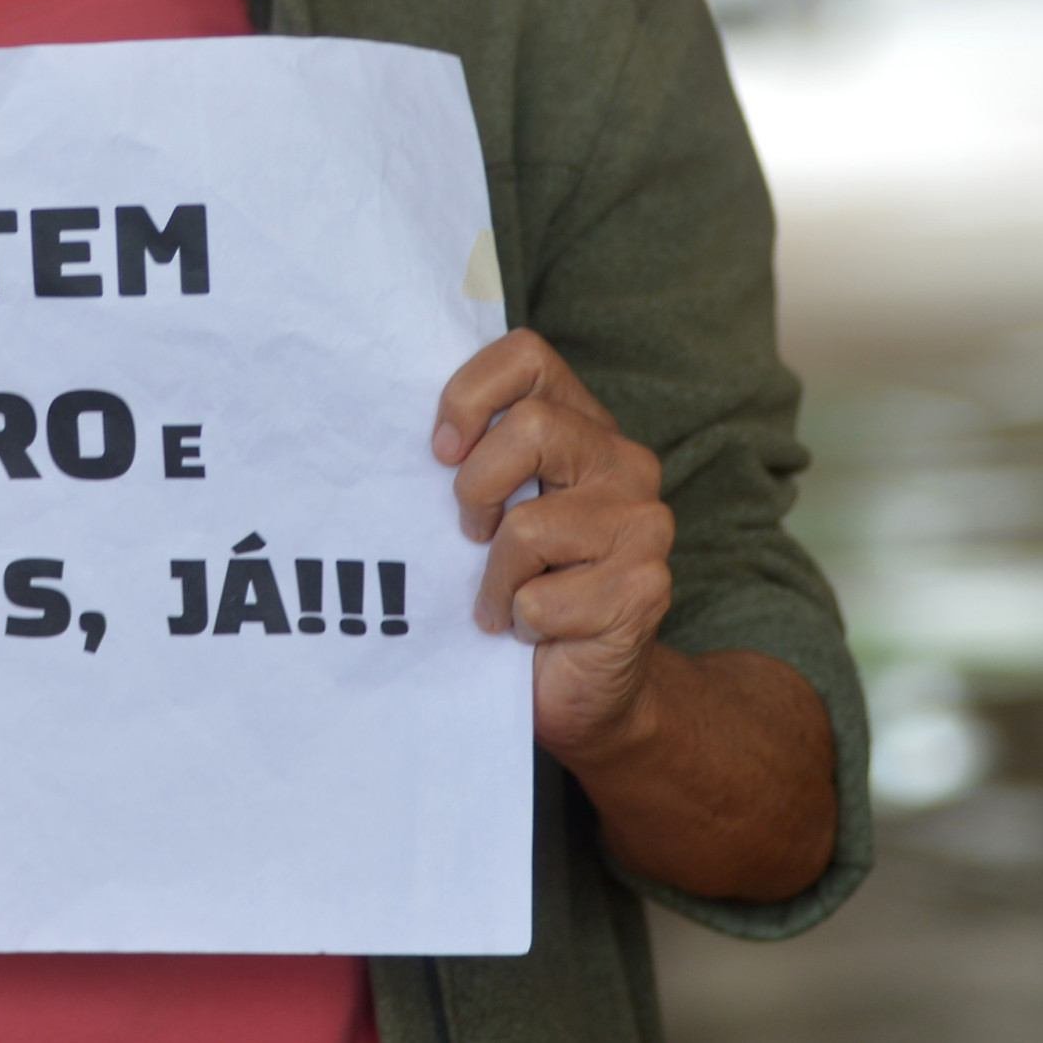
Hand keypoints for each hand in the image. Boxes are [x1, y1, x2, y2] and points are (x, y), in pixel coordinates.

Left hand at [435, 328, 674, 760]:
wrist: (579, 685)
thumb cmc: (523, 585)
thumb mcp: (490, 508)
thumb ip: (472, 458)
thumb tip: (397, 429)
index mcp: (582, 426)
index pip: (526, 356)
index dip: (469, 395)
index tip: (440, 452)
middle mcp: (624, 462)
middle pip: (529, 429)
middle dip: (476, 490)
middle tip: (473, 536)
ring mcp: (643, 524)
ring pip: (528, 526)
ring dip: (495, 578)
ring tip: (506, 596)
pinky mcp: (644, 588)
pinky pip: (541, 599)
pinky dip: (519, 621)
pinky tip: (536, 630)